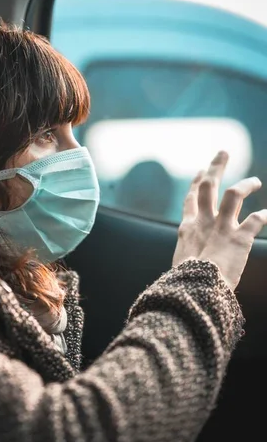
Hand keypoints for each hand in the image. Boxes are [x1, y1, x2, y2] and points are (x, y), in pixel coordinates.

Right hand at [173, 151, 266, 289]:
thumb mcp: (182, 264)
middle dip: (216, 167)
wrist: (195, 288)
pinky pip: (256, 220)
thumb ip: (190, 255)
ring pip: (234, 194)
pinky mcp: (239, 237)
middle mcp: (204, 221)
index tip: (202, 171)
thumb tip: (190, 264)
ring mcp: (222, 227)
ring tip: (256, 182)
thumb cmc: (187, 284)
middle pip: (208, 185)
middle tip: (223, 153)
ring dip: (245, 185)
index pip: (191, 199)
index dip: (196, 183)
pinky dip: (265, 216)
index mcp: (188, 228)